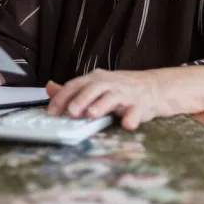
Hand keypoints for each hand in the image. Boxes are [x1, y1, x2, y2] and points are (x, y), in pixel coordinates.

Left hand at [45, 69, 160, 129]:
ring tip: (92, 114)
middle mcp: (109, 84)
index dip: (62, 98)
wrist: (154, 87)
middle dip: (81, 100)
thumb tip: (49, 88)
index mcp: (95, 79)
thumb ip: (73, 90)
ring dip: (102, 105)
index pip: (75, 85)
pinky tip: (127, 124)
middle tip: (71, 112)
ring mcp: (125, 93)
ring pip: (112, 97)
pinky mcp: (141, 104)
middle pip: (93, 88)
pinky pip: (136, 110)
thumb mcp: (95, 85)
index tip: (51, 113)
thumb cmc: (120, 89)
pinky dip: (132, 117)